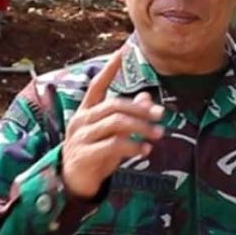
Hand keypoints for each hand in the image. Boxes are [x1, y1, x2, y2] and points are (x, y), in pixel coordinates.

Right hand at [60, 48, 164, 198]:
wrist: (75, 183)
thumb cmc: (96, 153)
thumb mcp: (113, 133)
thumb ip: (127, 115)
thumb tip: (147, 96)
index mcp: (86, 112)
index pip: (97, 85)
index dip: (109, 69)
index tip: (121, 51)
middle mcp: (81, 121)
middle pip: (114, 105)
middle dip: (140, 109)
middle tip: (161, 115)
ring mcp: (81, 138)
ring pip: (116, 123)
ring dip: (141, 127)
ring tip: (158, 133)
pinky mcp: (85, 155)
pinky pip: (113, 145)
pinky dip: (133, 145)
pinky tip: (145, 149)